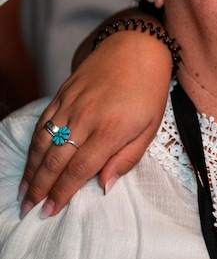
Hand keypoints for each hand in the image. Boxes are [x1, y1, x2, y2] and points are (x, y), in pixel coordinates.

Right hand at [18, 29, 171, 217]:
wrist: (137, 47)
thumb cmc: (149, 90)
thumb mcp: (151, 128)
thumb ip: (128, 159)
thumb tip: (105, 186)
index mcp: (110, 130)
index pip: (79, 170)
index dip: (62, 194)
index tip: (50, 212)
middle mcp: (86, 118)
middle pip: (55, 161)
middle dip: (40, 189)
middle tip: (29, 209)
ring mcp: (71, 105)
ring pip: (42, 143)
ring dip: (30, 170)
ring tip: (24, 192)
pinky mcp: (62, 93)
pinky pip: (42, 123)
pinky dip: (33, 145)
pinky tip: (30, 160)